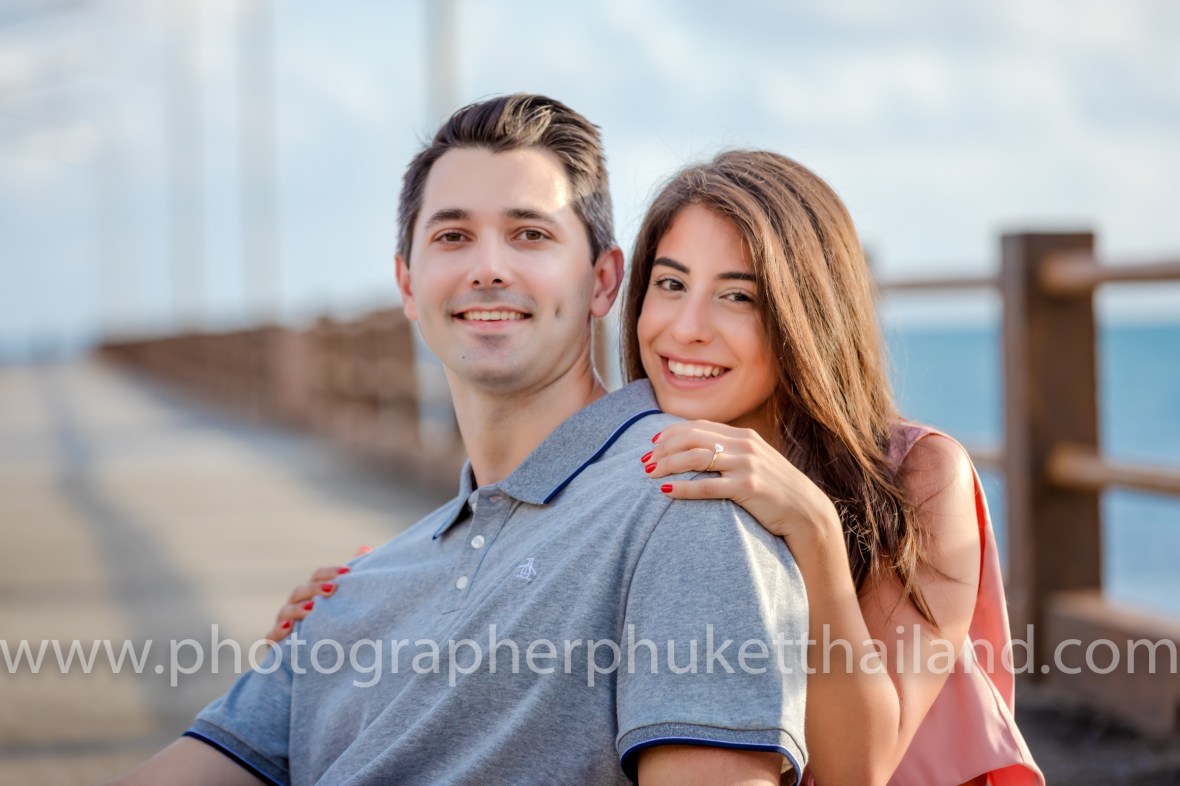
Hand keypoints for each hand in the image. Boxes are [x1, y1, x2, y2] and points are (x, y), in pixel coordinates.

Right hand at [264, 545, 370, 642]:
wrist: (317, 666)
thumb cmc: (332, 628)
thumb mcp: (344, 604)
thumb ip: (352, 579)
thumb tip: (365, 548)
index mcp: (311, 594)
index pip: (317, 576)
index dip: (330, 572)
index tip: (348, 572)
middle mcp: (295, 606)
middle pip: (300, 591)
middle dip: (315, 588)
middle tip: (332, 589)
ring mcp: (283, 624)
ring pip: (285, 611)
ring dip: (298, 609)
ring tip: (313, 609)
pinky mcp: (275, 646)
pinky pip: (271, 637)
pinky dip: (278, 630)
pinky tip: (289, 627)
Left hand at [644, 421, 840, 547]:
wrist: (807, 513)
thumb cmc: (775, 492)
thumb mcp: (754, 464)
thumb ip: (729, 454)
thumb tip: (695, 453)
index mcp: (743, 436)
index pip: (697, 427)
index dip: (670, 434)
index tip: (651, 445)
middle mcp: (744, 445)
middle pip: (692, 438)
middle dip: (663, 448)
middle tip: (644, 462)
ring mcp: (747, 464)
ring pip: (695, 458)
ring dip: (667, 465)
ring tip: (650, 475)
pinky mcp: (748, 486)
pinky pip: (707, 486)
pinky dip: (683, 488)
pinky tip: (666, 492)